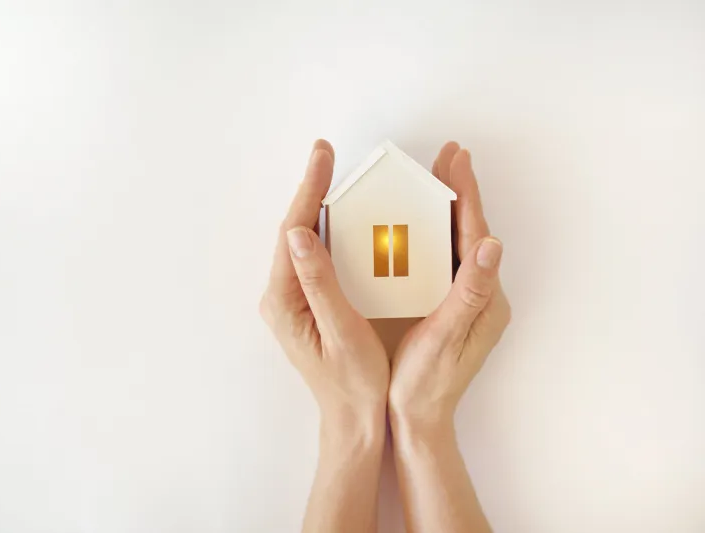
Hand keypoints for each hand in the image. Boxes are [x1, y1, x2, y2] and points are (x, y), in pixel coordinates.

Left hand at [260, 140, 388, 427]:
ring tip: (336, 174)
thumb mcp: (341, 332)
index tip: (324, 156)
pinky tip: (344, 217)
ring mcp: (293, 299)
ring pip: (305, 241)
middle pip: (296, 230)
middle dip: (312, 190)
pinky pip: (315, 257)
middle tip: (328, 153)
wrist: (353, 420)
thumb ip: (319, 283)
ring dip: (319, 207)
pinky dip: (329, 232)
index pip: (294, 232)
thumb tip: (299, 233)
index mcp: (285, 301)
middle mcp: (282, 296)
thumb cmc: (353, 384)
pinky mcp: (307, 303)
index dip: (309, 190)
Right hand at [389, 142, 510, 429]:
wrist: (418, 420)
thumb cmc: (425, 383)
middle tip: (449, 155)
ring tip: (435, 177)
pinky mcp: (448, 305)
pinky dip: (434, 233)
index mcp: (484, 300)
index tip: (455, 159)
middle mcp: (480, 295)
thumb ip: (470, 292)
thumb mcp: (446, 337)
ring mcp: (465, 300)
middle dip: (459, 192)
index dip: (465, 195)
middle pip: (470, 232)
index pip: (476, 236)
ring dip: (447, 208)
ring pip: (457, 243)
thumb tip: (493, 245)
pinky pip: (444, 259)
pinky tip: (418, 222)